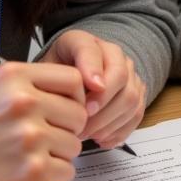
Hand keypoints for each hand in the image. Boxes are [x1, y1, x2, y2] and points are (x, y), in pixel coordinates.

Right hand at [0, 61, 86, 180]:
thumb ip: (37, 87)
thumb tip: (84, 92)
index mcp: (14, 77)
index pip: (74, 78)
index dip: (75, 97)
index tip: (63, 110)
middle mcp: (24, 103)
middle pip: (80, 113)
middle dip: (66, 129)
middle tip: (40, 139)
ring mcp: (30, 137)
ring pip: (75, 145)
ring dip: (58, 155)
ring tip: (29, 156)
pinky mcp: (34, 170)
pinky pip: (68, 170)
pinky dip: (53, 176)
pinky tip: (28, 173)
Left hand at [43, 31, 145, 145]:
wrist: (71, 76)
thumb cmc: (54, 78)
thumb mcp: (42, 74)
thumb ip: (53, 82)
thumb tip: (73, 104)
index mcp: (84, 41)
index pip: (90, 51)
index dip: (90, 73)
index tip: (85, 102)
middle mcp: (112, 53)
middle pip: (120, 77)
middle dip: (101, 106)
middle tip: (80, 127)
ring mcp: (129, 72)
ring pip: (131, 98)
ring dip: (108, 123)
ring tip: (86, 135)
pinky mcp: (137, 92)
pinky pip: (136, 113)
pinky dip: (119, 130)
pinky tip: (100, 138)